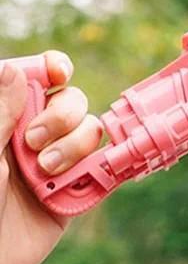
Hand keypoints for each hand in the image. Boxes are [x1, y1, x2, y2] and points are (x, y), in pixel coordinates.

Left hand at [0, 54, 103, 263]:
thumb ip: (1, 112)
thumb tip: (17, 69)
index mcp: (6, 120)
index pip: (37, 79)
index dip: (53, 69)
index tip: (57, 73)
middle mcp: (31, 138)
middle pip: (72, 101)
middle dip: (62, 116)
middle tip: (33, 142)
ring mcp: (53, 165)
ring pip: (91, 132)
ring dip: (75, 147)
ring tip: (45, 173)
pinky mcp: (72, 194)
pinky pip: (102, 171)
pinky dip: (99, 172)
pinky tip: (77, 182)